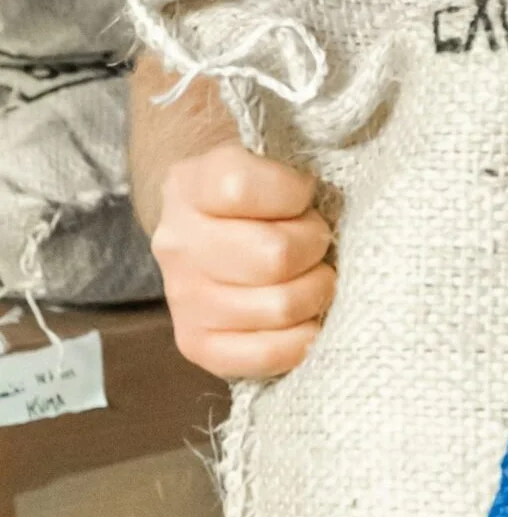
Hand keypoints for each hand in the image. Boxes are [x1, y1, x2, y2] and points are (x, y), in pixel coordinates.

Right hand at [151, 141, 334, 377]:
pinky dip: (299, 340)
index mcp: (190, 184)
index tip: (303, 195)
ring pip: (278, 306)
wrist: (217, 228)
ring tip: (312, 275)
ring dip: (315, 291)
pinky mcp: (195, 343)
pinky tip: (306, 320)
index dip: (291, 193)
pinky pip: (263, 355)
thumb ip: (292, 166)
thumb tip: (323, 192)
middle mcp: (177, 241)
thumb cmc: (264, 195)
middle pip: (273, 255)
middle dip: (314, 245)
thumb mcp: (270, 161)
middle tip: (318, 241)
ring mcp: (182, 296)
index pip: (240, 187)